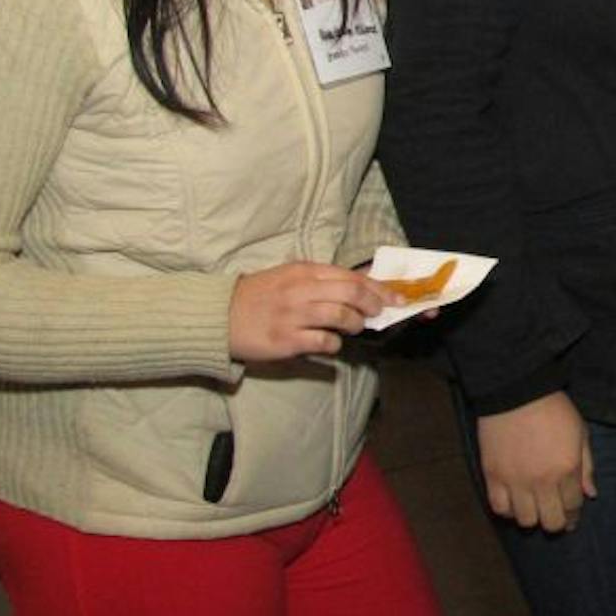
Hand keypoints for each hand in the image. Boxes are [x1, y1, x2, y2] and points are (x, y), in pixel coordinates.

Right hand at [230, 262, 397, 359]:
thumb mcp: (289, 277)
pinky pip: (323, 342)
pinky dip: (334, 345)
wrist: (219, 315)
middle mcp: (299, 289)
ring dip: (355, 324)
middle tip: (377, 314)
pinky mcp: (285, 339)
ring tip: (353, 327)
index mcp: (303, 270)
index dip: (378, 288)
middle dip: (373, 304)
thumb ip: (322, 280)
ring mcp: (292, 315)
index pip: (351, 276)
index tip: (396, 298)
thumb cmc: (260, 296)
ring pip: (341, 316)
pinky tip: (329, 344)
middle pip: (351, 293)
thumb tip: (362, 285)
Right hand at [476, 391, 595, 530]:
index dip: (574, 515)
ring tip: (533, 508)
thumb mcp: (580, 433)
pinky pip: (499, 508)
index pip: (573, 506)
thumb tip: (591, 494)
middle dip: (557, 522)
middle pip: (552, 522)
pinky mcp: (493, 476)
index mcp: (567, 469)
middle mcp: (542, 481)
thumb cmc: (554, 410)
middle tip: (554, 515)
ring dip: (532, 517)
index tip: (572, 516)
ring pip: (526, 521)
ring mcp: (516, 481)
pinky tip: (513, 502)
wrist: (517, 392)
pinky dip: (508, 510)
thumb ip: (587, 466)